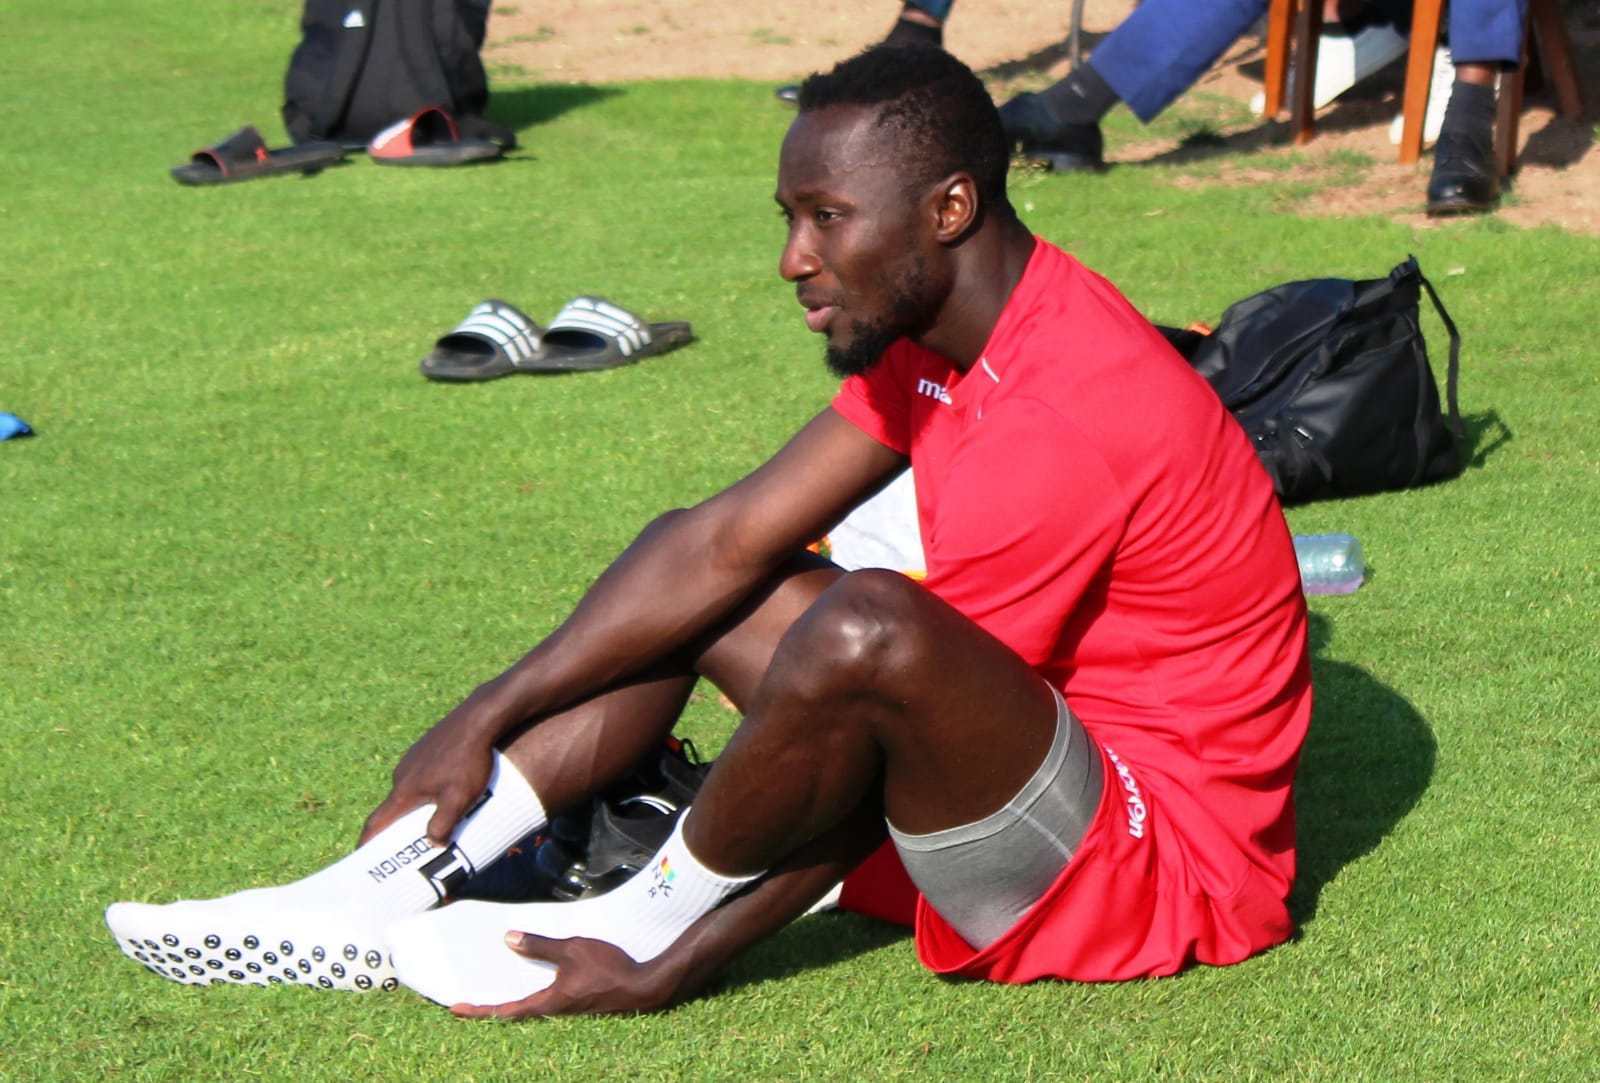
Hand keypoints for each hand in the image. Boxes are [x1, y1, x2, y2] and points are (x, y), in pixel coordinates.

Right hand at [359, 696, 500, 846]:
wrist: (478, 719)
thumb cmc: (468, 760)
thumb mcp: (458, 798)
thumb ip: (443, 824)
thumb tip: (432, 844)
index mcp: (403, 791)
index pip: (376, 823)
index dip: (367, 844)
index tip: (363, 860)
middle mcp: (401, 775)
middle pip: (394, 809)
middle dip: (399, 829)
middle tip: (410, 847)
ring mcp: (412, 760)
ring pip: (410, 791)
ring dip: (417, 808)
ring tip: (435, 821)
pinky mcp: (425, 749)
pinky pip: (421, 776)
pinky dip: (428, 790)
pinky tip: (447, 793)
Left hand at [450, 934, 684, 1018]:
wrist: (643, 987)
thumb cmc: (608, 968)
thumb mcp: (572, 950)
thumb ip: (541, 946)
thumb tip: (509, 939)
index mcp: (548, 1002)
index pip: (504, 1010)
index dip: (479, 1010)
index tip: (455, 1009)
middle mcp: (553, 1012)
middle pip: (513, 1015)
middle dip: (489, 1010)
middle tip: (468, 1004)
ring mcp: (566, 1011)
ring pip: (530, 1010)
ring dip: (509, 1004)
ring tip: (493, 993)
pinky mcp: (578, 1004)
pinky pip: (545, 1003)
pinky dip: (529, 997)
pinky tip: (532, 982)